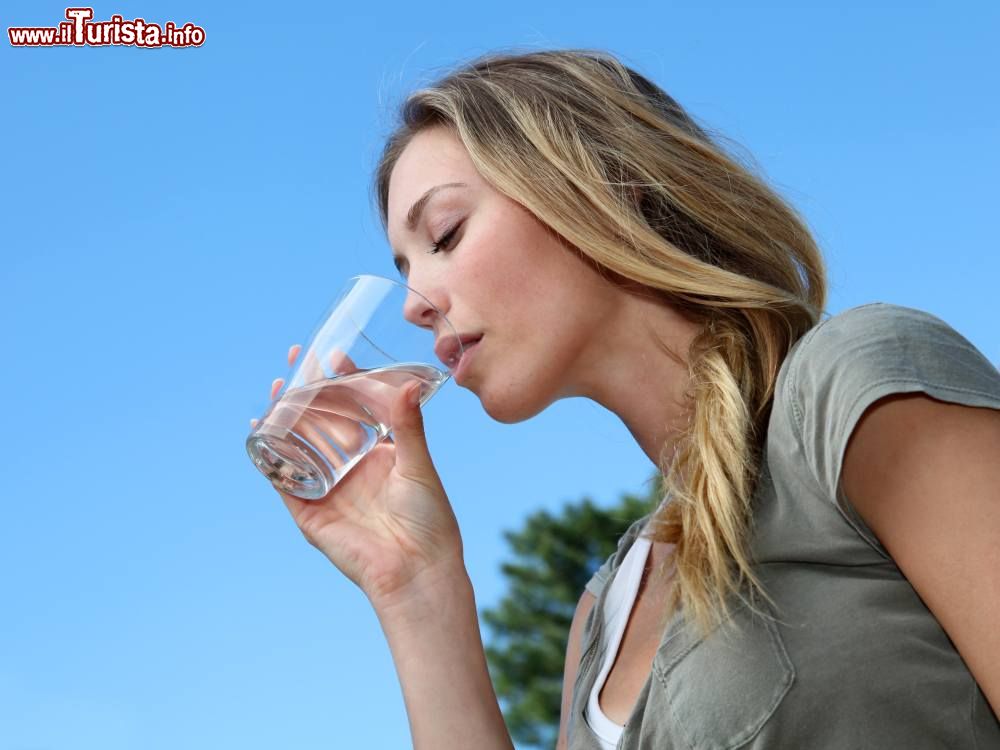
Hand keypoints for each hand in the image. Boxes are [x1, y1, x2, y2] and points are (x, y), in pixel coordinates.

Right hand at [253, 344, 463, 607]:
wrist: (416, 570)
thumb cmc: (429, 520)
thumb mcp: (418, 465)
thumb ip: (408, 426)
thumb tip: (409, 384)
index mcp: (379, 453)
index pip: (355, 409)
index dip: (343, 382)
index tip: (334, 354)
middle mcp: (350, 467)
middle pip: (321, 421)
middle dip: (308, 391)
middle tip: (299, 357)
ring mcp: (328, 487)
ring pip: (299, 443)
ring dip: (285, 414)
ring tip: (279, 384)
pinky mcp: (309, 511)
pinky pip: (282, 479)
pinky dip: (268, 454)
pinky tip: (260, 427)